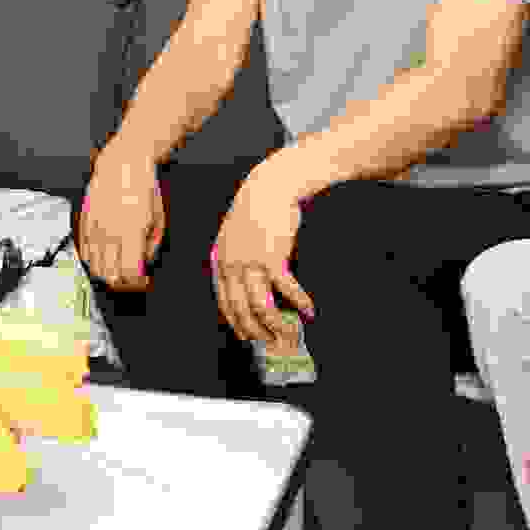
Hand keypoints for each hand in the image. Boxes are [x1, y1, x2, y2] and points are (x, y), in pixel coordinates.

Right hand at [79, 149, 163, 292]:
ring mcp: (94, 227)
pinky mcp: (84, 222)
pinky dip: (92, 259)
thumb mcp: (158, 218)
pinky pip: (84, 249)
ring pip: (94, 265)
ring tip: (115, 269)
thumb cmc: (143, 188)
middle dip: (122, 281)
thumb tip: (143, 261)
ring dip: (106, 272)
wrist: (122, 164)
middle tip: (129, 278)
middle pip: (110, 274)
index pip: (130, 272)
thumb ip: (152, 245)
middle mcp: (110, 232)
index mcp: (131, 233)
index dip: (137, 282)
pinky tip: (101, 258)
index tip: (142, 281)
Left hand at [208, 168, 314, 359]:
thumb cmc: (256, 211)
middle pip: (241, 310)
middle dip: (256, 331)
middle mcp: (231, 265)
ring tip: (290, 333)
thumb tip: (249, 286)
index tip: (248, 336)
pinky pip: (286, 289)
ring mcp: (250, 263)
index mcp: (220, 261)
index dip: (237, 323)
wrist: (269, 187)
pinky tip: (309, 310)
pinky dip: (299, 302)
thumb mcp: (235, 236)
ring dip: (277, 324)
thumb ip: (236, 259)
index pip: (224, 302)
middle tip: (271, 341)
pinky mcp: (272, 258)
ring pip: (261, 307)